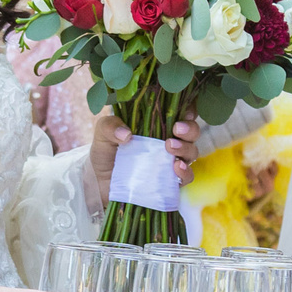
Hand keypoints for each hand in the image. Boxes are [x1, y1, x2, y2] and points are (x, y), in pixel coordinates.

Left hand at [85, 112, 200, 209]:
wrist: (99, 183)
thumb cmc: (105, 152)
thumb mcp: (103, 134)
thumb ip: (110, 126)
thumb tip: (127, 134)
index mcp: (157, 124)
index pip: (181, 112)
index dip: (189, 109)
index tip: (184, 111)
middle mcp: (168, 140)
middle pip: (192, 131)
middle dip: (190, 129)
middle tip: (177, 129)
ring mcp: (170, 161)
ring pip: (192, 152)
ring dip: (186, 148)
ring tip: (170, 147)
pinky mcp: (169, 182)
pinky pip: (186, 176)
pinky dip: (186, 172)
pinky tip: (177, 168)